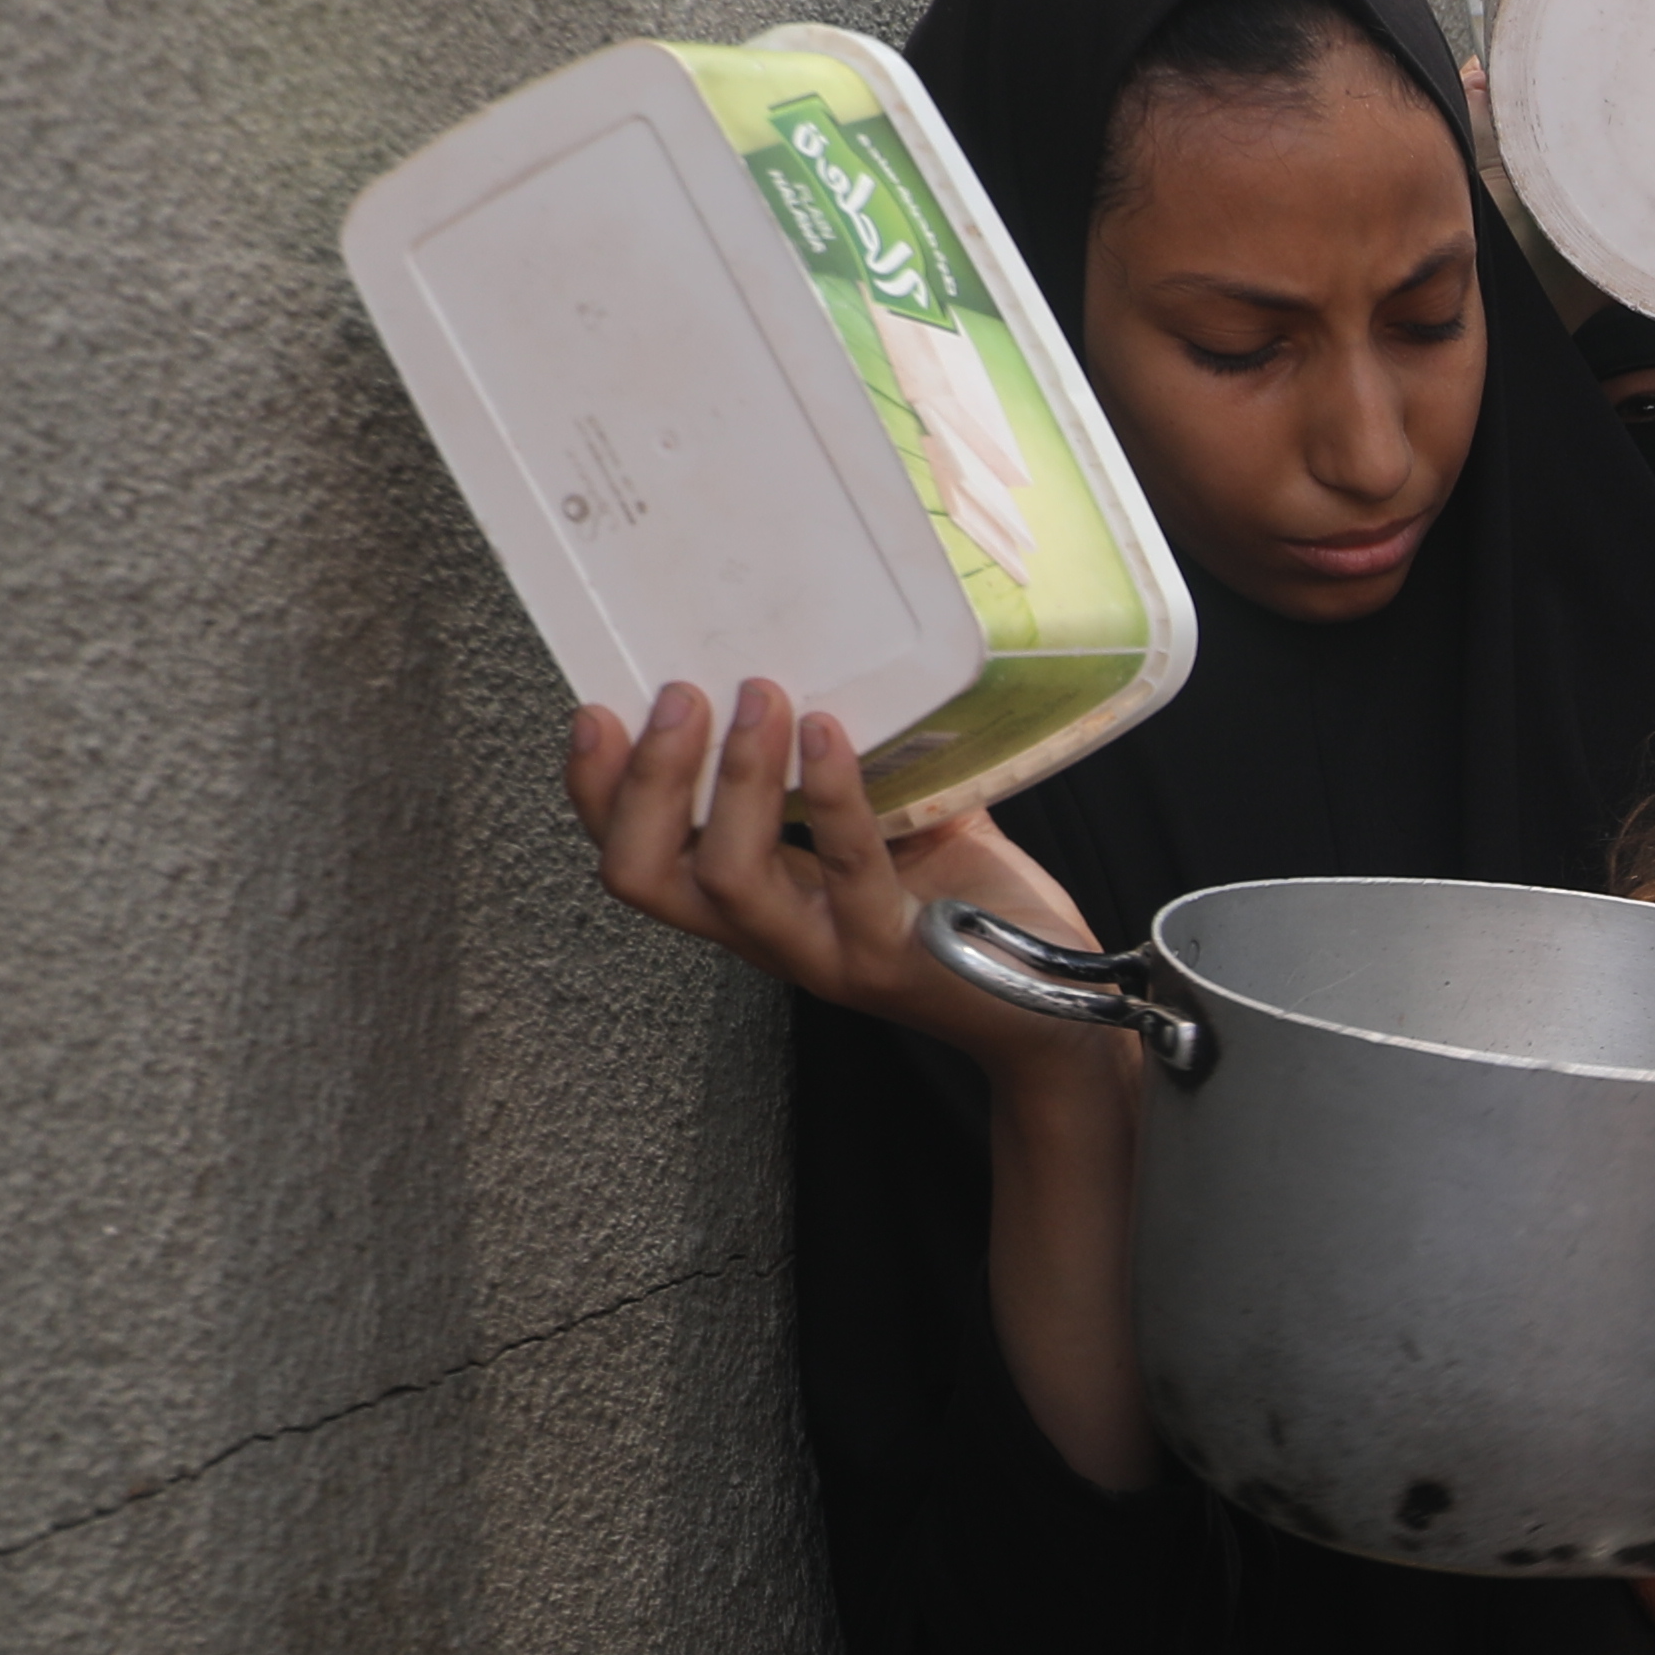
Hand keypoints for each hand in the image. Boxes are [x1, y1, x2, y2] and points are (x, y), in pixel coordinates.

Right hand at [565, 681, 1097, 1053]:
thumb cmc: (969, 903)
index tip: (595, 709)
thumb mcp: (898, 820)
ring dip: (733, 779)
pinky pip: (846, 871)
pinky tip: (830, 736)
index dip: (595, 791)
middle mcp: (769, 934)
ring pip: (727, 878)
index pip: (635, 855)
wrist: (1059, 1003)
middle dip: (642, 782)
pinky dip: (832, 797)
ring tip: (758, 698)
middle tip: (677, 695)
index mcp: (754, 898)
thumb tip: (841, 651)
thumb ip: (860, 758)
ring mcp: (825, 952)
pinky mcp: (894, 955)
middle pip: (644, 875)